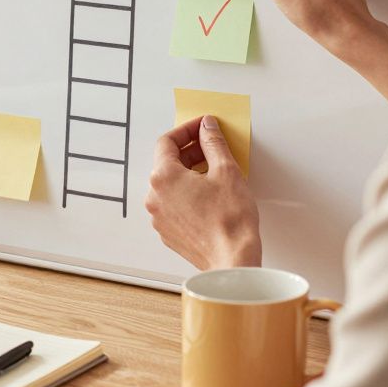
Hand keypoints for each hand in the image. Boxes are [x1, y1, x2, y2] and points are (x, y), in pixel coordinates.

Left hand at [145, 116, 260, 270]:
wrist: (233, 259)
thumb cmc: (230, 220)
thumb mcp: (226, 170)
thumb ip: (213, 143)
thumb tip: (207, 127)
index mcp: (163, 177)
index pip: (167, 142)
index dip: (186, 130)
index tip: (202, 127)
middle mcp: (154, 197)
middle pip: (166, 163)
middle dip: (189, 151)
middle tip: (211, 146)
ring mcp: (159, 217)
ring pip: (169, 185)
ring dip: (188, 173)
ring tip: (213, 171)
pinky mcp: (168, 232)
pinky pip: (173, 204)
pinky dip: (187, 194)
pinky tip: (208, 195)